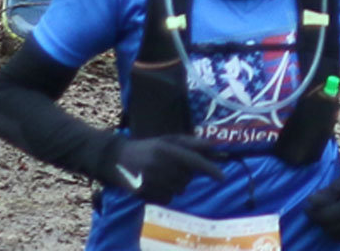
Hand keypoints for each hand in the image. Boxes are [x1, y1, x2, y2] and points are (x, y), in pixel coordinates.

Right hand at [103, 134, 222, 205]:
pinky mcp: (145, 193)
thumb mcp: (168, 140)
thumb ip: (190, 143)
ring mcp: (152, 180)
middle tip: (172, 166)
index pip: (194, 161)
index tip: (223, 178)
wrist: (116, 158)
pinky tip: (155, 184)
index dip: (210, 169)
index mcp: (167, 149)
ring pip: (179, 189)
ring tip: (162, 174)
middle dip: (185, 174)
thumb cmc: (147, 148)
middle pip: (188, 178)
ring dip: (176, 184)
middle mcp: (160, 165)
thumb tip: (213, 146)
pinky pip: (168, 198)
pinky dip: (166, 193)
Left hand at [305, 155, 339, 240]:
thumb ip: (325, 195)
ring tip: (325, 216)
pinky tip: (335, 223)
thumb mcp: (339, 182)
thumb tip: (309, 202)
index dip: (314, 214)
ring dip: (329, 228)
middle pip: (333, 229)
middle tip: (314, 212)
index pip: (328, 217)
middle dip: (321, 222)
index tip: (306, 208)